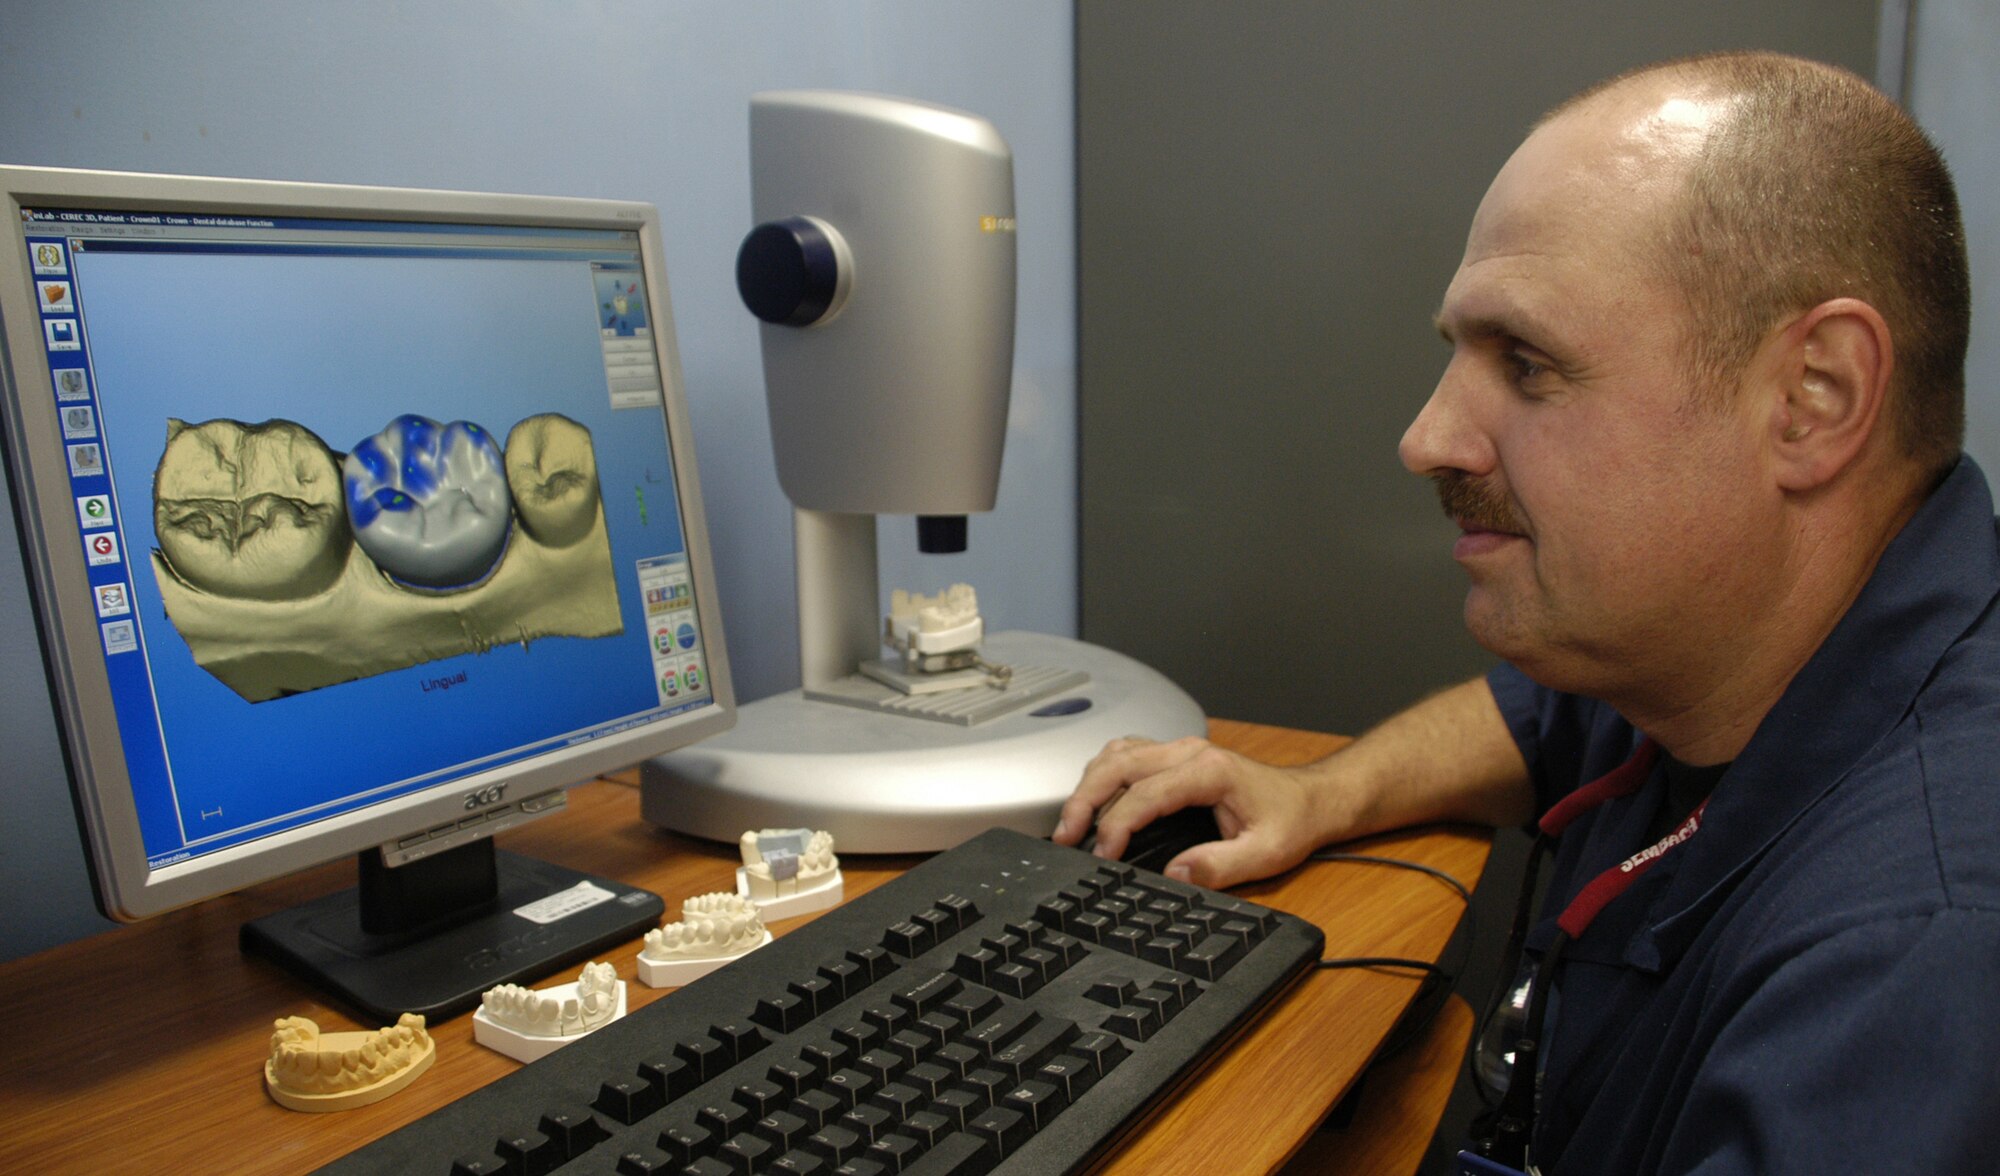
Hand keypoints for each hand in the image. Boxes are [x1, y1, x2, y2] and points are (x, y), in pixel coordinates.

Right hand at [1051, 735, 1333, 888]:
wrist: (1311, 798)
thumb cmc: (1291, 820)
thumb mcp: (1266, 854)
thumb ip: (1220, 865)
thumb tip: (1175, 874)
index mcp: (1210, 771)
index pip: (1145, 794)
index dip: (1116, 825)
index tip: (1103, 855)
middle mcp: (1190, 752)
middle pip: (1118, 764)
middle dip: (1085, 800)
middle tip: (1065, 836)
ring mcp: (1180, 750)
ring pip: (1117, 754)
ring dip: (1088, 785)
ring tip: (1070, 823)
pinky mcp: (1175, 757)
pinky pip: (1126, 755)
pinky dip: (1102, 775)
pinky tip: (1093, 800)